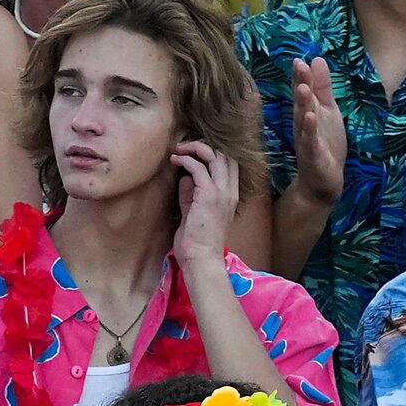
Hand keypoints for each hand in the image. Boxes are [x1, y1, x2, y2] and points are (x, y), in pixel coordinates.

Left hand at [171, 138, 241, 266]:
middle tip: (183, 147)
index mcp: (230, 194)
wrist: (201, 260)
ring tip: (177, 150)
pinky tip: (174, 161)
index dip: (213, 152)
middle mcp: (230, 191)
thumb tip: (184, 177)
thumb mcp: (193, 212)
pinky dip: (186, 160)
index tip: (192, 152)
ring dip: (194, 148)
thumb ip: (191, 194)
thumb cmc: (196, 241)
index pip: (229, 163)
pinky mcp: (209, 196)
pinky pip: (198, 168)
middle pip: (225, 155)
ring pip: (215, 156)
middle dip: (203, 145)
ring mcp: (222, 193)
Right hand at [287, 58, 345, 204]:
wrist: (322, 182)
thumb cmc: (324, 144)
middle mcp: (303, 126)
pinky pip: (310, 142)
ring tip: (303, 89)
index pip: (303, 92)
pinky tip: (310, 118)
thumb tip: (317, 60)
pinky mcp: (313, 157)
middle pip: (301, 103)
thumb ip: (323, 88)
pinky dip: (310, 130)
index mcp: (307, 114)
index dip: (301, 77)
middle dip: (300, 85)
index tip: (299, 59)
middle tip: (299, 66)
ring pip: (304, 121)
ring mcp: (307, 141)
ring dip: (303, 106)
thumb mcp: (328, 112)